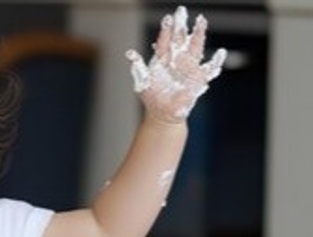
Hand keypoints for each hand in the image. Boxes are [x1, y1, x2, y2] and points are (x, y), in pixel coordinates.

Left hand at [126, 6, 226, 123]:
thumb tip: (130, 53)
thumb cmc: (152, 96)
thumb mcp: (142, 82)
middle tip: (182, 11)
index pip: (165, 40)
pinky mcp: (198, 78)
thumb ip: (138, 67)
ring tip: (201, 21)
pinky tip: (220, 53)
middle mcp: (177, 59)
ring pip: (195, 47)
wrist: (162, 112)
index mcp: (162, 59)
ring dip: (198, 34)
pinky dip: (216, 61)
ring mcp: (188, 67)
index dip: (166, 29)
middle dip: (181, 25)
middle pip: (180, 38)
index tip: (168, 18)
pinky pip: (209, 69)